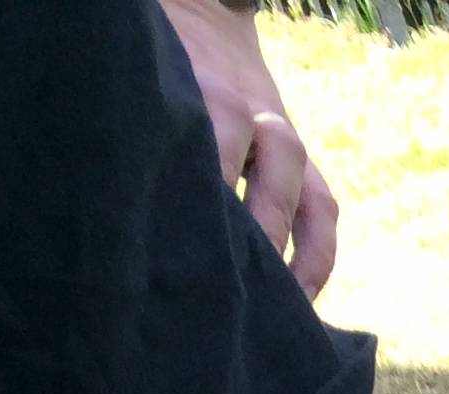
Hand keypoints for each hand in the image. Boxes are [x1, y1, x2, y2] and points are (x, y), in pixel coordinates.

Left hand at [160, 0, 338, 298]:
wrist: (202, 16)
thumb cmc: (156, 67)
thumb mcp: (145, 90)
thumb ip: (146, 137)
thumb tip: (125, 210)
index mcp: (213, 101)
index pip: (215, 165)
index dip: (204, 213)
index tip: (178, 260)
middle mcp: (259, 120)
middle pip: (268, 190)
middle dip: (255, 245)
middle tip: (228, 296)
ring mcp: (287, 139)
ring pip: (305, 202)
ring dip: (297, 259)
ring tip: (284, 310)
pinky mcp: (304, 160)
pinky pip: (323, 210)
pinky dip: (317, 256)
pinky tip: (301, 295)